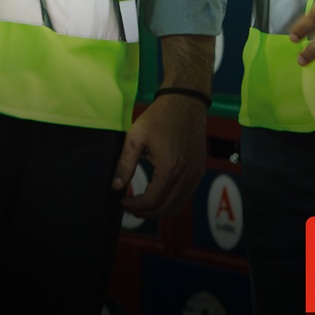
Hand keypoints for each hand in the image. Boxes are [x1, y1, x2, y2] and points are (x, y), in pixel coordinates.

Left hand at [112, 94, 205, 219]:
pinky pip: (184, 196)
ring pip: (176, 206)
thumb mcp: (136, 137)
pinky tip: (156, 195)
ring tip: (140, 204)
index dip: (134, 206)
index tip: (122, 201)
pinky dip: (170, 202)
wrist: (185, 102)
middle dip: (144, 213)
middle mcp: (186, 176)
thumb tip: (115, 186)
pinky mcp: (198, 171)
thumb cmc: (159, 116)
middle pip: (164, 209)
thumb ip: (125, 164)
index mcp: (169, 169)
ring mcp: (195, 175)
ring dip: (157, 210)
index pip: (151, 201)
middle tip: (129, 206)